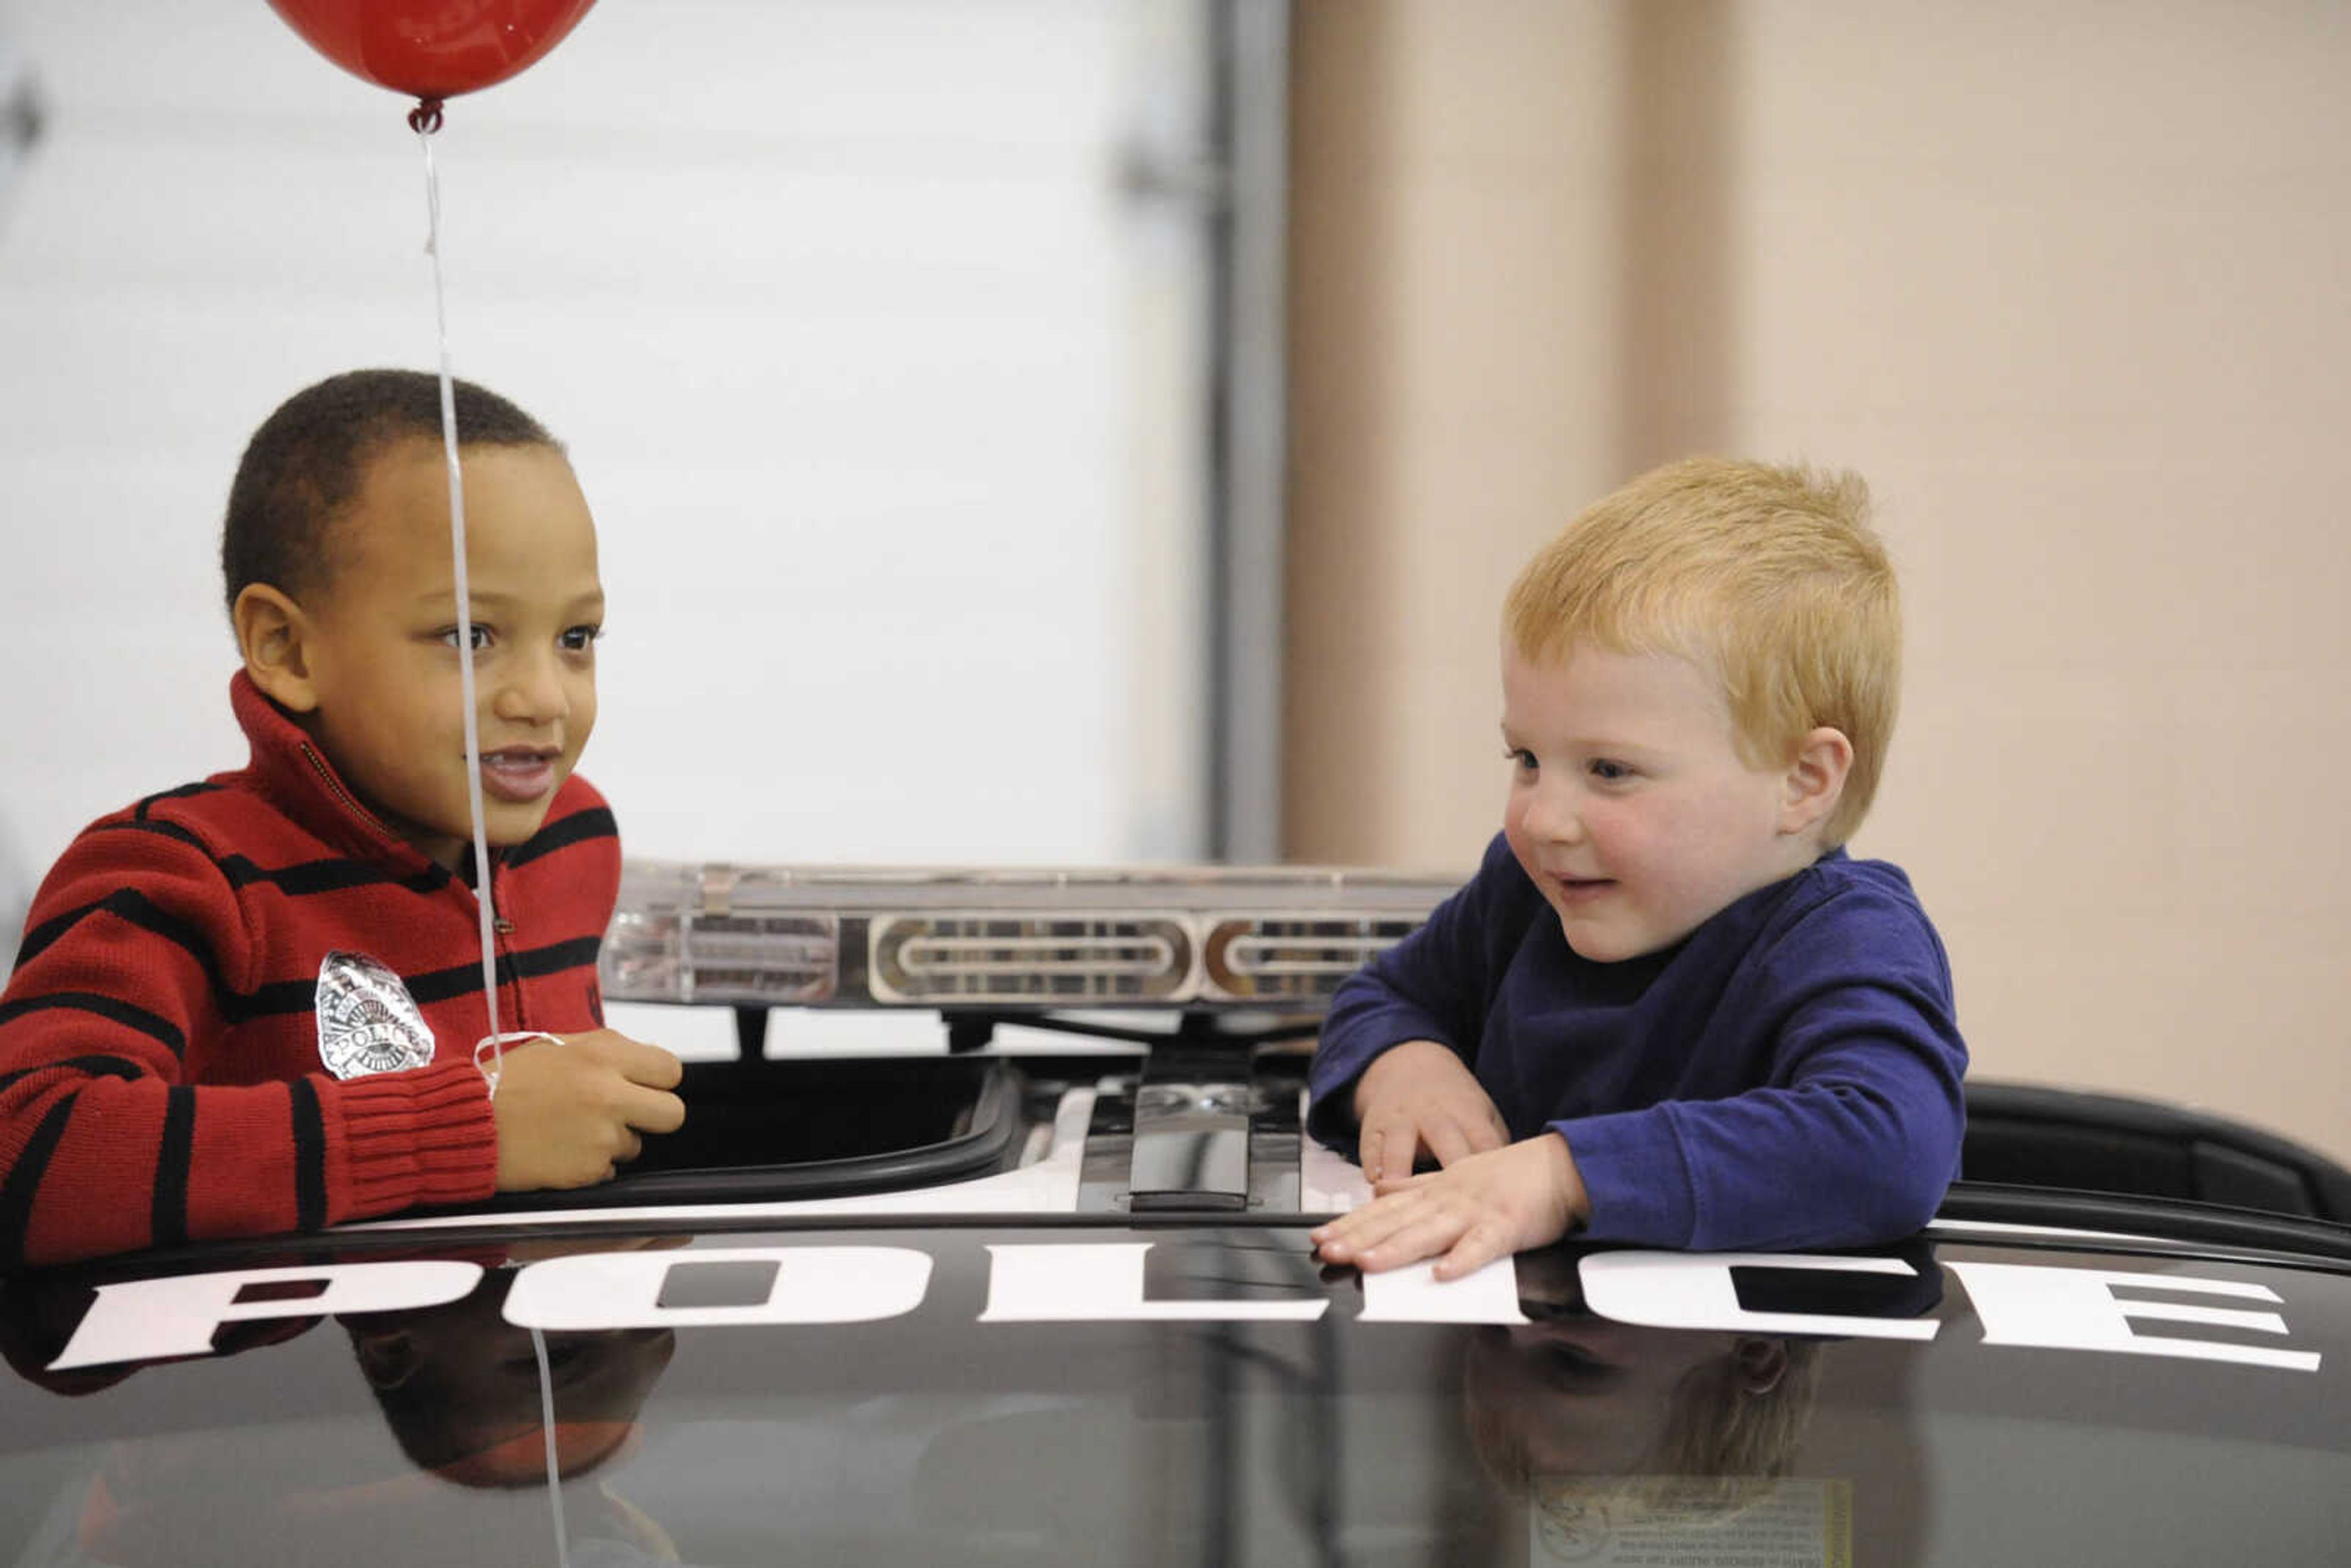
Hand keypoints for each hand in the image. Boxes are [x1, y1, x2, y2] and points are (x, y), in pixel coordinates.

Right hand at [490, 1029, 686, 1191]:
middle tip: (625, 1115)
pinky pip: (607, 1169)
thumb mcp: (558, 1046)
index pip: (670, 1069)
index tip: (645, 1087)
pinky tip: (560, 1150)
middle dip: (652, 1117)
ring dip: (612, 1142)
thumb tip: (643, 1061)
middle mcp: (609, 1094)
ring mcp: (601, 1135)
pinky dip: (589, 1164)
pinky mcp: (588, 1168)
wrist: (464, 1123)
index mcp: (604, 1055)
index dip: (658, 1081)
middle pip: (672, 1113)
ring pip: (635, 1145)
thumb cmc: (504, 1083)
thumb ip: (606, 1050)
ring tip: (571, 1130)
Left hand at [1310, 1132, 1587, 1280]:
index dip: (1351, 1223)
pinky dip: (1462, 1259)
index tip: (1320, 1236)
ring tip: (1367, 1263)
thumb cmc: (1511, 1174)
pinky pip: (1481, 1246)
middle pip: (1397, 1221)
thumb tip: (1379, 1188)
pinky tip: (1442, 1274)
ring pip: (1429, 1232)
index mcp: (1436, 1191)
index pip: (1384, 1209)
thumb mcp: (1455, 1174)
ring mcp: (1475, 1212)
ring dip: (1396, 1248)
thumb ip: (1415, 1184)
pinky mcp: (1506, 1226)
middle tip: (1328, 1250)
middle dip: (1359, 1237)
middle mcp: (1448, 1200)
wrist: (1562, 1165)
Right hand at [1350, 1038, 1509, 1183]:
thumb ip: (1494, 1145)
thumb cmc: (1454, 1103)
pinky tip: (1374, 1183)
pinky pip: (1370, 1146)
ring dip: (1400, 1167)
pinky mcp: (1375, 1128)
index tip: (1499, 1199)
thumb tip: (1515, 1186)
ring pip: (1400, 1145)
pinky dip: (1372, 1164)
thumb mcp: (1482, 1113)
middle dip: (1450, 1168)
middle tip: (1457, 1204)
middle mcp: (1435, 1116)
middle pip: (1445, 1142)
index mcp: (1468, 1114)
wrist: (1408, 1065)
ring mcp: (1402, 1121)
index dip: (1493, 1171)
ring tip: (1399, 1189)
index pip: (1484, 1144)